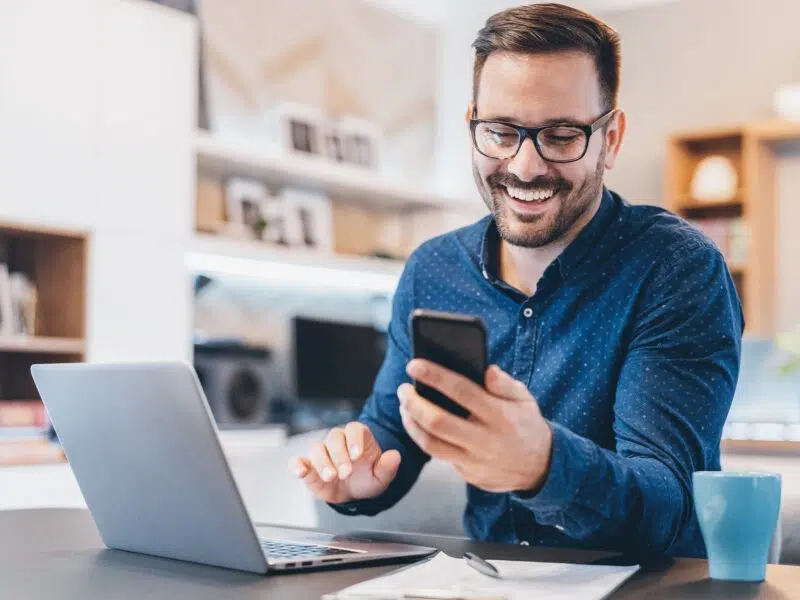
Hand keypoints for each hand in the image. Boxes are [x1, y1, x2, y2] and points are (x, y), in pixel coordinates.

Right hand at [289, 422, 400, 504]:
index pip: (354, 429)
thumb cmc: (368, 478)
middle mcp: (338, 441)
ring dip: (322, 462)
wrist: (354, 493)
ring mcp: (322, 452)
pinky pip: (298, 461)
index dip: (354, 440)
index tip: (358, 455)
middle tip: (346, 473)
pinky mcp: (309, 466)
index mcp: (357, 437)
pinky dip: (297, 464)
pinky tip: (300, 471)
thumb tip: (395, 456)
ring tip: (330, 477)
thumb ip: (388, 467)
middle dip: (339, 455)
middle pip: (334, 438)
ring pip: (317, 448)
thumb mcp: (381, 476)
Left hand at [399, 360, 552, 493]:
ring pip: (431, 444)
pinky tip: (416, 424)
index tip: (414, 365)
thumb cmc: (526, 424)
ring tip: (404, 406)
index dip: (435, 376)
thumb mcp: (524, 399)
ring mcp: (476, 460)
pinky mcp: (468, 474)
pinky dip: (423, 438)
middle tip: (403, 389)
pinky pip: (440, 456)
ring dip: (411, 423)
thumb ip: (505, 384)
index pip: (462, 391)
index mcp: (500, 415)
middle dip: (414, 403)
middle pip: (439, 421)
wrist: (540, 467)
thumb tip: (488, 370)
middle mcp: (486, 439)